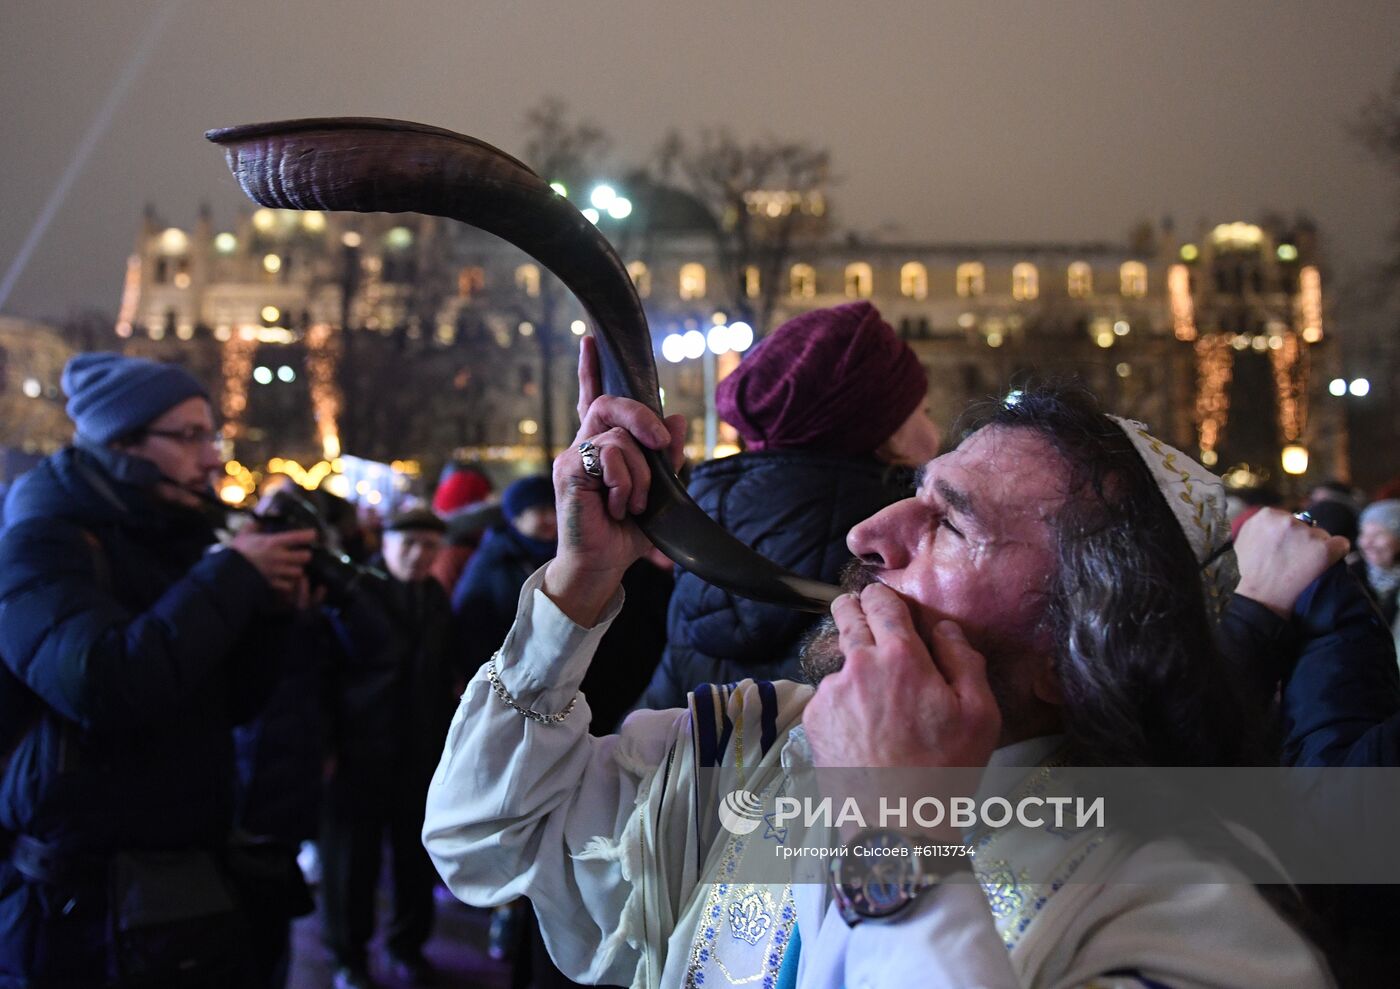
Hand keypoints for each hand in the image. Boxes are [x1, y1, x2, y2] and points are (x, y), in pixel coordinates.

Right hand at [229, 524, 314, 600]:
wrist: (225, 571)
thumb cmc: (235, 551)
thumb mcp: (245, 534)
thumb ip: (255, 525)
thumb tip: (260, 518)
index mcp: (273, 542)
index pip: (299, 537)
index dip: (309, 535)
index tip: (312, 534)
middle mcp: (278, 556)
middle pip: (306, 557)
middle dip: (305, 555)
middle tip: (301, 553)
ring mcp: (277, 571)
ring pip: (299, 571)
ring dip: (298, 569)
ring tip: (293, 567)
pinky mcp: (272, 583)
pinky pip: (289, 585)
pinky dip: (289, 583)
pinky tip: (286, 579)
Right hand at [542, 337, 685, 626]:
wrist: (602, 566)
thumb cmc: (626, 532)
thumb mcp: (660, 491)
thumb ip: (668, 455)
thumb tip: (677, 418)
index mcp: (601, 446)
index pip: (595, 399)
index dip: (592, 369)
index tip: (590, 339)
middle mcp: (583, 445)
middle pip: (612, 403)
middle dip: (643, 417)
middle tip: (661, 444)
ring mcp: (572, 456)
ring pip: (619, 438)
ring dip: (640, 475)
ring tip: (633, 505)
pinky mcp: (568, 471)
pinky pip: (609, 457)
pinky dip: (624, 484)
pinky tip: (618, 507)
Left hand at [804, 584, 1000, 770]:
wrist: (896, 826)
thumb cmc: (945, 772)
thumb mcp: (980, 714)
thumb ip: (964, 659)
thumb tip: (943, 627)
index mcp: (902, 657)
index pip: (881, 602)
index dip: (881, 596)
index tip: (882, 600)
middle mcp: (858, 665)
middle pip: (846, 616)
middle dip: (854, 610)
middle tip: (864, 618)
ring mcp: (830, 692)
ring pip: (840, 662)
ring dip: (854, 668)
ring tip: (877, 704)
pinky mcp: (814, 719)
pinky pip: (829, 697)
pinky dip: (843, 702)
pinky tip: (863, 730)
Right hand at [1234, 508, 1349, 617]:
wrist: (1261, 599)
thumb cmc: (1251, 574)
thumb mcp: (1245, 540)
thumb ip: (1261, 527)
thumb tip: (1276, 522)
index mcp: (1266, 516)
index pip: (1288, 519)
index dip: (1288, 535)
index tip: (1284, 550)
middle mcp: (1288, 521)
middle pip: (1306, 525)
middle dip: (1302, 540)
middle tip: (1292, 560)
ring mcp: (1307, 534)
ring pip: (1322, 536)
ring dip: (1315, 549)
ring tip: (1302, 567)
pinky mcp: (1325, 549)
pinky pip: (1341, 545)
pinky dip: (1337, 553)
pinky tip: (1324, 565)